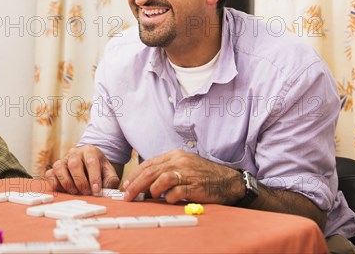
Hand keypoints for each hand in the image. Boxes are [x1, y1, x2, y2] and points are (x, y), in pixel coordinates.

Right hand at [44, 145, 119, 194]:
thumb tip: (105, 191)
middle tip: (86, 193)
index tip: (96, 191)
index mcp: (90, 151)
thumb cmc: (99, 170)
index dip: (94, 177)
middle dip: (80, 181)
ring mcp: (63, 159)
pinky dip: (55, 184)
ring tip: (75, 192)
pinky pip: (49, 174)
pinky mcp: (54, 168)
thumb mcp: (109, 173)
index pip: (91, 161)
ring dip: (67, 183)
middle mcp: (75, 153)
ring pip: (59, 167)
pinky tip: (64, 190)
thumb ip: (111, 181)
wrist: (89, 165)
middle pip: (74, 164)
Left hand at [122, 150, 243, 203]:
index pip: (148, 164)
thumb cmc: (203, 175)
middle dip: (136, 185)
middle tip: (127, 195)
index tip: (126, 186)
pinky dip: (168, 197)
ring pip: (161, 179)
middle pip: (151, 171)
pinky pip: (176, 192)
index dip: (134, 175)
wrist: (228, 181)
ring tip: (149, 197)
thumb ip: (165, 170)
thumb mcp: (183, 165)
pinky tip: (167, 200)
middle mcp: (180, 161)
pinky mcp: (195, 186)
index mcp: (175, 155)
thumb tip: (144, 183)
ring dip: (151, 190)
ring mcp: (188, 173)